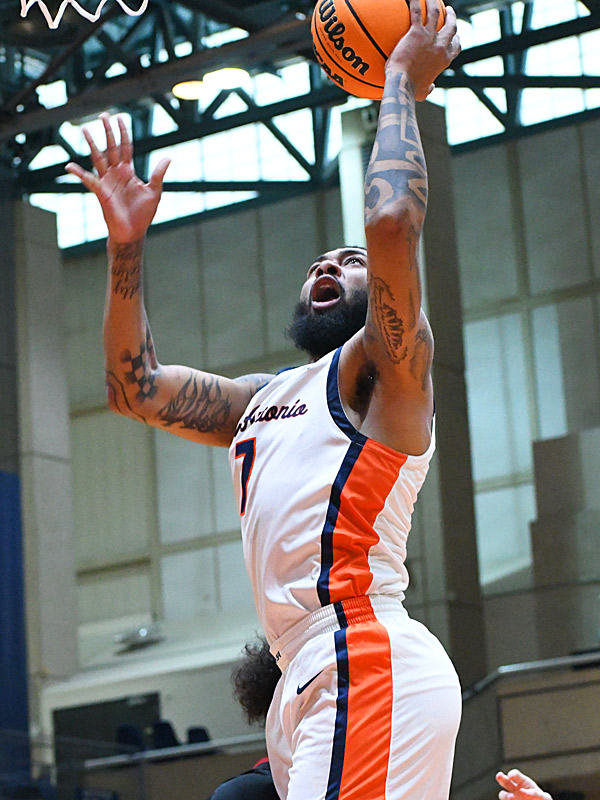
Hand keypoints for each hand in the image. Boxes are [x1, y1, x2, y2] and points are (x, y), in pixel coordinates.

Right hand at [65, 114, 169, 243]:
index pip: (125, 147)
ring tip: (84, 129)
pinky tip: (69, 166)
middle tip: (103, 115)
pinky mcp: (101, 192)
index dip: (123, 132)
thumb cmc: (143, 214)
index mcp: (128, 171)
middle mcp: (116, 173)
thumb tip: (168, 158)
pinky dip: (78, 173)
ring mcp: (107, 181)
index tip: (120, 118)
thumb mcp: (154, 192)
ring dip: (92, 144)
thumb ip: (158, 174)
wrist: (133, 232)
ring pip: (98, 158)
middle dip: (107, 131)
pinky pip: (88, 180)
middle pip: (111, 147)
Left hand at [386, 0, 460, 100]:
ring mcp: (429, 37)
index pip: (455, 47)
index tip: (456, 35)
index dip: (457, 39)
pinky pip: (416, 11)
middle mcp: (440, 46)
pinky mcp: (415, 32)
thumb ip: (429, 88)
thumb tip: (431, 87)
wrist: (402, 84)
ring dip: (434, 3)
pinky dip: (416, 2)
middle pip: (451, 27)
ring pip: (436, 13)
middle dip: (451, 17)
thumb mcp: (423, 92)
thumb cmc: (410, 90)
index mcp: (444, 60)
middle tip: (448, 11)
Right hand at [496, 770, 552, 799]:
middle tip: (499, 776)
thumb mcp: (543, 797)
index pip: (516, 774)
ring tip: (512, 798)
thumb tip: (523, 791)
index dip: (512, 774)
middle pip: (505, 781)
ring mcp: (514, 797)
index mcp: (524, 783)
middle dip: (501, 777)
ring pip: (503, 794)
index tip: (511, 776)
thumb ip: (536, 794)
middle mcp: (516, 789)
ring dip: (505, 795)